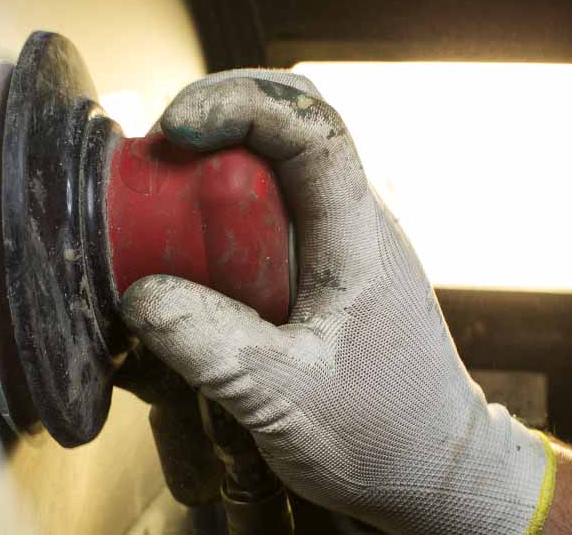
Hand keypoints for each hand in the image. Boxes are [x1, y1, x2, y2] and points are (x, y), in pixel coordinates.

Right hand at [122, 70, 554, 534]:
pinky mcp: (315, 271)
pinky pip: (263, 217)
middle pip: (285, 126)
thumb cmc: (383, 436)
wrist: (432, 468)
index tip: (176, 127)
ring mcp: (333, 244)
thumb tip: (139, 294)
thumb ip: (211, 348)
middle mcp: (348, 223)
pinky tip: (184, 263)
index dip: (240, 103)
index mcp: (357, 238)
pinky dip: (215, 220)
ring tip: (158, 210)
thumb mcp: (286, 400)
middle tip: (153, 161)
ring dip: (211, 172)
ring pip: (271, 167)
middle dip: (214, 122)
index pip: (311, 128)